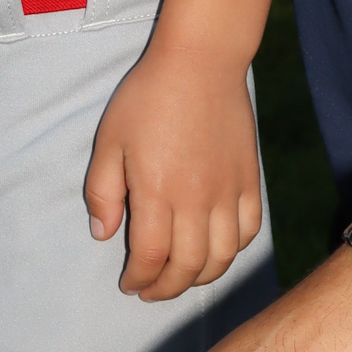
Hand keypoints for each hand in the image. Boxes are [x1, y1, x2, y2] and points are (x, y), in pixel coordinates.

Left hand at [84, 38, 264, 301]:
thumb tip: (103, 234)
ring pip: (223, 256)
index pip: (151, 257)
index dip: (138, 279)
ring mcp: (228, 190)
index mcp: (157, 192)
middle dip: (166, 288)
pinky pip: (249, 229)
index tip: (129, 283)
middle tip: (151, 289)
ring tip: (182, 276)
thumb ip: (102, 192)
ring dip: (201, 277)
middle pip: (188, 266)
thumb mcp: (109, 141)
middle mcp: (197, 199)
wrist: (201, 62)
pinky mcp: (249, 179)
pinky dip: (234, 250)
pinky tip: (216, 248)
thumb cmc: (148, 98)